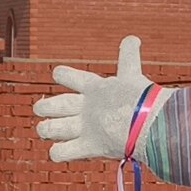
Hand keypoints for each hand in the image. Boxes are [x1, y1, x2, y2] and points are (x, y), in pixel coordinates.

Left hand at [33, 37, 154, 162]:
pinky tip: (58, 151)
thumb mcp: (132, 72)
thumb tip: (133, 38)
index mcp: (94, 87)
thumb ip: (130, 56)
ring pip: (52, 128)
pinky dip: (58, 152)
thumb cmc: (143, 96)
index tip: (57, 74)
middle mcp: (85, 107)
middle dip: (45, 106)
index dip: (62, 75)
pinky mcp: (89, 146)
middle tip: (40, 108)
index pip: (69, 76)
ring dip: (46, 129)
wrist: (149, 120)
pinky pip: (62, 153)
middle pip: (55, 105)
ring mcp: (85, 127)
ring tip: (44, 130)